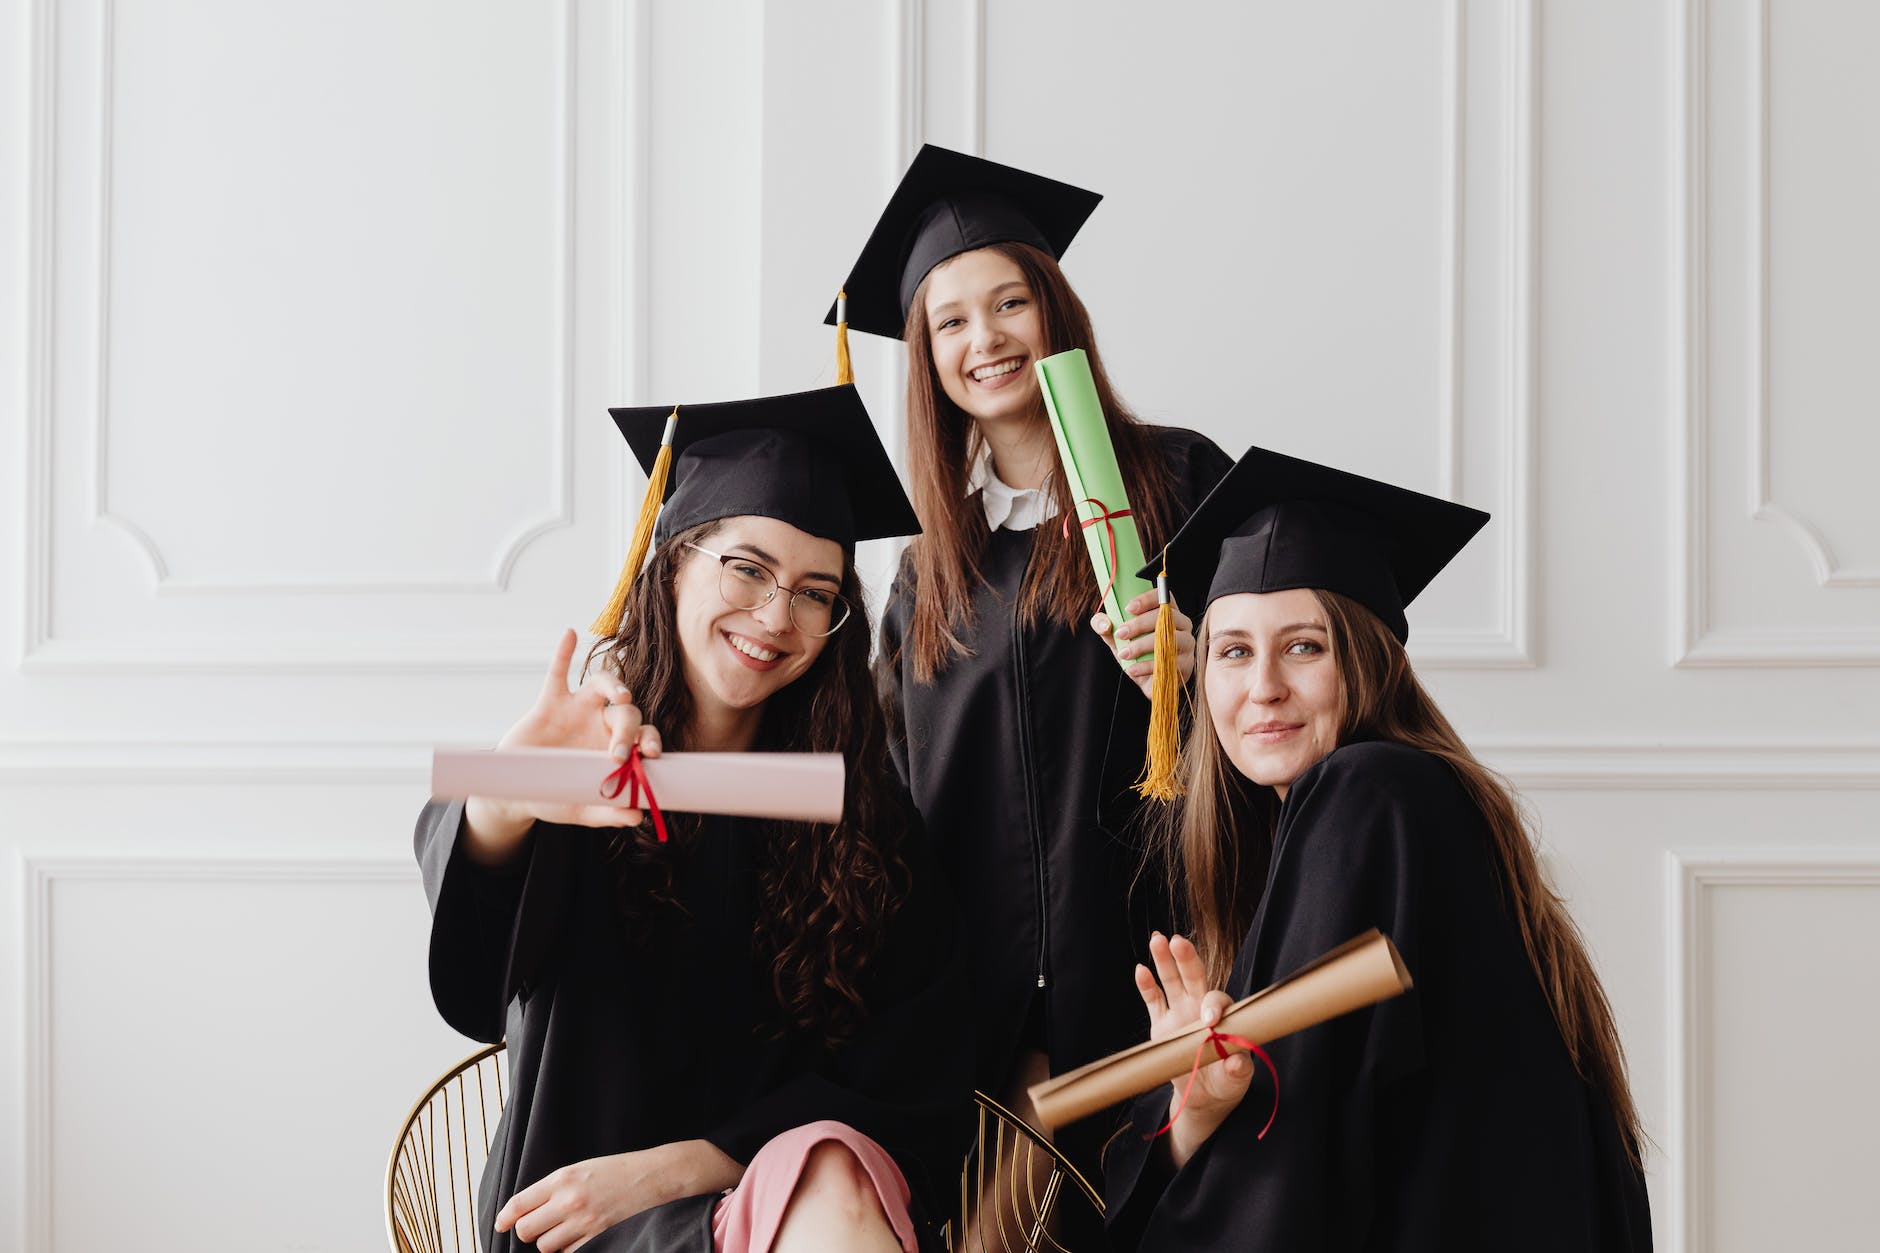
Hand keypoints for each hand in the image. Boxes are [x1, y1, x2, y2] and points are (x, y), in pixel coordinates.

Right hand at [463, 630, 663, 859]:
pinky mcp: (550, 702)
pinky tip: (570, 634)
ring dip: (614, 685)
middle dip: (629, 730)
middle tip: (620, 753)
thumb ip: (609, 812)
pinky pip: (557, 673)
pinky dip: (563, 653)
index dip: (651, 740)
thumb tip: (639, 816)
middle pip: (627, 713)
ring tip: (621, 696)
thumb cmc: (556, 797)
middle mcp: (602, 723)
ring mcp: (577, 710)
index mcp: (617, 747)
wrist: (517, 792)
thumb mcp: (582, 809)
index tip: (651, 754)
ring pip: (602, 684)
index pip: (644, 736)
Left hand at [495, 1141, 740, 1252]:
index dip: (506, 1217)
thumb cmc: (616, 1170)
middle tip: (539, 1225)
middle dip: (529, 1231)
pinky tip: (579, 1236)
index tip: (501, 1224)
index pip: (520, 1204)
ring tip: (564, 1229)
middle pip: (527, 1231)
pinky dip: (569, 1248)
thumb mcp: (581, 1168)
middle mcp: (569, 1200)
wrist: (654, 1176)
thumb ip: (553, 1187)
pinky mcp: (598, 1237)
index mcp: (562, 1178)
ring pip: (546, 1247)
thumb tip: (524, 1210)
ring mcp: (584, 1222)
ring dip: (550, 1241)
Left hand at [1091, 590, 1194, 698]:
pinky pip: (1170, 662)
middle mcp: (1182, 624)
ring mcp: (1187, 644)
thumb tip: (1104, 623)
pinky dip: (1147, 666)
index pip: (1163, 596)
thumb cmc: (1136, 655)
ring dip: (1143, 645)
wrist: (1149, 683)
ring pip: (1170, 639)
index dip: (1147, 599)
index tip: (1128, 608)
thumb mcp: (1117, 640)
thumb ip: (1105, 627)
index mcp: (1167, 612)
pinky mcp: (1187, 664)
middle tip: (1120, 633)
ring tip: (1124, 654)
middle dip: (1140, 624)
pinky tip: (1132, 669)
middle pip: (1166, 616)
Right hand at [1135, 932, 1252, 1166]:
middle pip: (1194, 977)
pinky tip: (1140, 969)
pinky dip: (1146, 985)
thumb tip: (1237, 1061)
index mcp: (1223, 1016)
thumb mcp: (1236, 1079)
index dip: (1213, 1005)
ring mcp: (1179, 1013)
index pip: (1217, 1000)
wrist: (1204, 1098)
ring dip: (1164, 960)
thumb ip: (1238, 1069)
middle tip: (1179, 942)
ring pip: (1171, 981)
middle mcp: (1200, 1007)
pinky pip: (1153, 1001)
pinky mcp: (1161, 1024)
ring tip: (1157, 938)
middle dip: (1187, 959)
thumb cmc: (1226, 1084)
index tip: (1209, 1020)